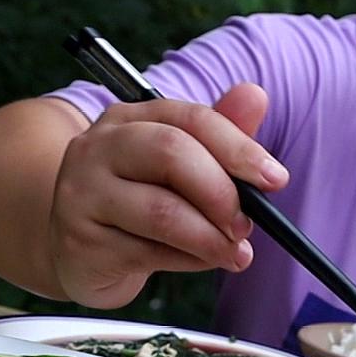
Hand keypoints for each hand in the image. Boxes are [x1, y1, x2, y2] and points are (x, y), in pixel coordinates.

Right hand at [46, 83, 287, 306]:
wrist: (79, 249)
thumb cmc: (139, 199)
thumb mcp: (181, 164)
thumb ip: (219, 133)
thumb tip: (256, 95)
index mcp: (129, 118)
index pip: (191, 119)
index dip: (239, 148)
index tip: (276, 179)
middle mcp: (98, 147)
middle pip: (171, 153)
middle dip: (221, 192)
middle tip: (247, 225)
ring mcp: (82, 194)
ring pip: (162, 212)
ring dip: (211, 238)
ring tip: (235, 253)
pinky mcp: (81, 241)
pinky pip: (149, 253)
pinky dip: (188, 261)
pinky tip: (200, 261)